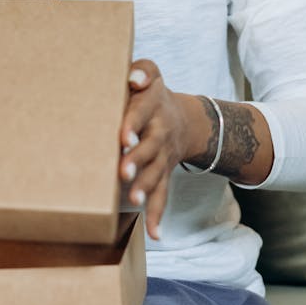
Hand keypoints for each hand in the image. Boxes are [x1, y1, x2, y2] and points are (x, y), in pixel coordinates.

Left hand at [119, 59, 186, 240]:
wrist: (182, 119)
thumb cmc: (151, 93)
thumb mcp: (150, 73)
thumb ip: (142, 70)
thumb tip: (133, 78)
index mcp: (153, 105)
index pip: (142, 112)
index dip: (133, 123)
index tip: (123, 136)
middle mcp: (160, 132)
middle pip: (151, 146)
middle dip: (138, 159)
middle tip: (123, 171)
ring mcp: (163, 156)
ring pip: (156, 173)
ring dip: (146, 187)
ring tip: (134, 200)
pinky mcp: (164, 173)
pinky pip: (163, 194)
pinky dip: (158, 215)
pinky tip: (155, 234)